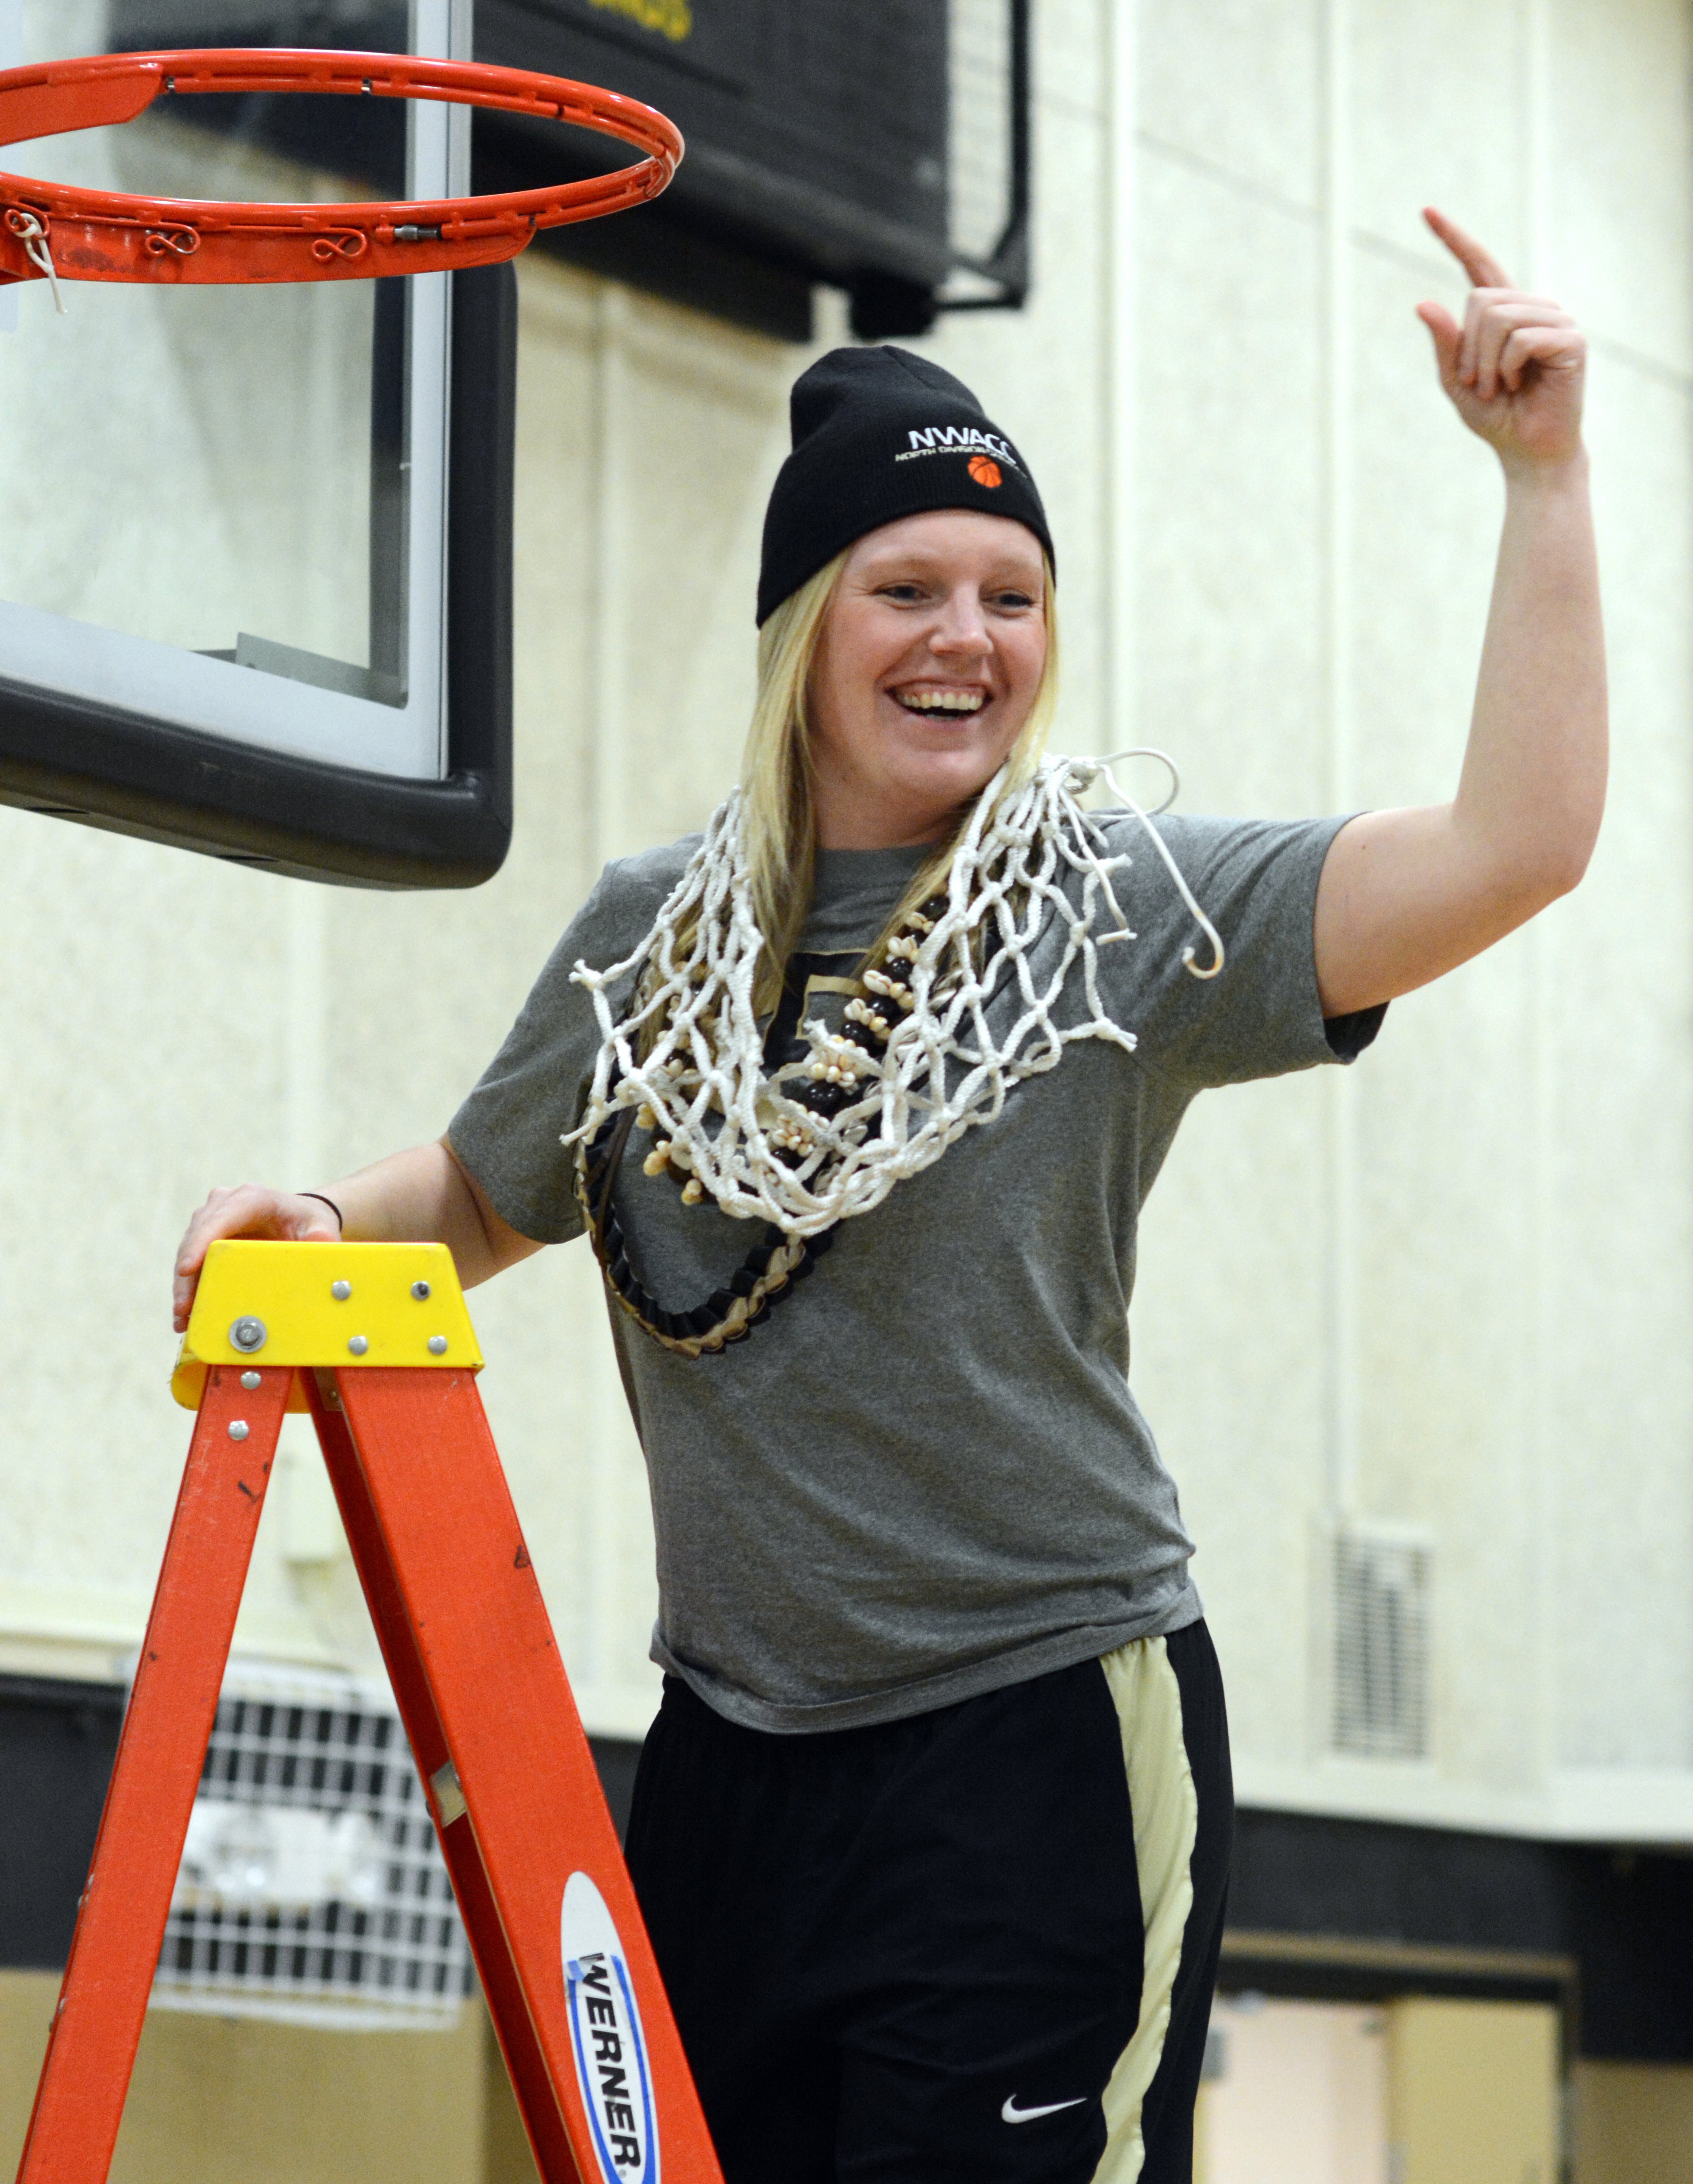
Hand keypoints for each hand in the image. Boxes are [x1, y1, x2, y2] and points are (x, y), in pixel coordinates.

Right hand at [172, 1185, 338, 1333]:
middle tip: (184, 1310)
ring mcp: (211, 1219)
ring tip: (183, 1319)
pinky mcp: (205, 1237)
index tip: (186, 1269)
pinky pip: (191, 1262)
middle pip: (197, 1238)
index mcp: (251, 1199)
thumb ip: (321, 1236)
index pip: (221, 1218)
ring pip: (188, 1252)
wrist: (297, 1218)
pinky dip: (188, 1288)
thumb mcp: (320, 1226)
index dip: (200, 1243)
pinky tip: (186, 1315)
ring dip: (183, 1286)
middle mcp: (224, 1204)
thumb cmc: (307, 1221)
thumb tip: (319, 1244)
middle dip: (187, 1276)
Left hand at [1417, 208, 1585, 471]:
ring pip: (1499, 318)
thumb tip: (1422, 303)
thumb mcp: (1456, 381)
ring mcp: (1555, 319)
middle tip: (1478, 383)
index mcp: (1505, 313)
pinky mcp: (1571, 339)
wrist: (1527, 450)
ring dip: (1485, 363)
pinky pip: (1522, 339)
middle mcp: (1532, 307)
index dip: (1454, 239)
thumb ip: (1444, 343)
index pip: (1479, 266)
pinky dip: (1508, 368)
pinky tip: (1518, 385)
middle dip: (1468, 349)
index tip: (1425, 211)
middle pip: (1481, 301)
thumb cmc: (1495, 416)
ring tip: (1498, 388)